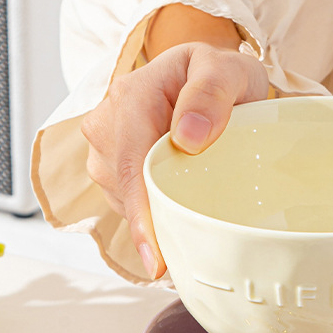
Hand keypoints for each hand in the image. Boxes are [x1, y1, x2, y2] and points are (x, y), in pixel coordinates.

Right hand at [81, 38, 267, 278]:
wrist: (207, 77)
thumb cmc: (220, 77)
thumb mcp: (228, 72)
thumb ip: (211, 95)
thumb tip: (188, 138)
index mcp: (132, 97)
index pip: (131, 166)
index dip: (142, 217)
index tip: (155, 259)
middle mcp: (107, 123)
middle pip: (127, 191)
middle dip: (157, 223)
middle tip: (195, 247)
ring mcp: (104, 149)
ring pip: (125, 202)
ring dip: (156, 216)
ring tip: (193, 209)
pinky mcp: (111, 169)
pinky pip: (128, 203)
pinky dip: (152, 211)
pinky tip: (176, 206)